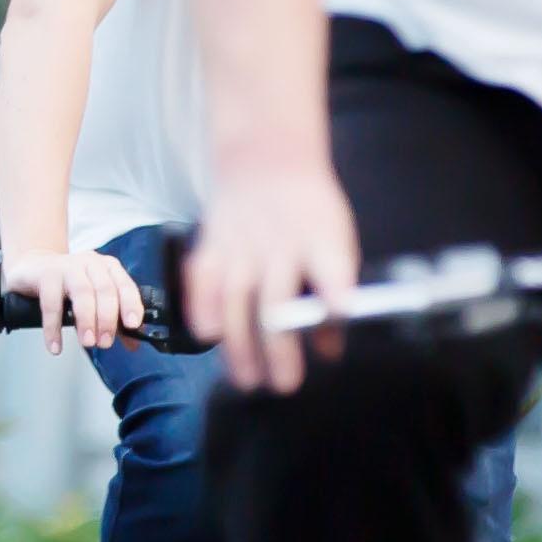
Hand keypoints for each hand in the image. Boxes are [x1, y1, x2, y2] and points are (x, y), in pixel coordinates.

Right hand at [15, 244, 146, 351]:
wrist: (33, 268)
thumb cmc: (68, 286)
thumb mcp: (95, 300)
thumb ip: (114, 321)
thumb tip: (133, 343)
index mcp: (108, 268)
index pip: (125, 285)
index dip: (131, 305)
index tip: (132, 325)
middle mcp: (90, 263)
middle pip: (105, 289)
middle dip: (107, 319)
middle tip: (105, 342)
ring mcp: (67, 266)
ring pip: (82, 292)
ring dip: (86, 320)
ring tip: (87, 342)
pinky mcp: (45, 274)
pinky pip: (51, 302)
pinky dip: (53, 327)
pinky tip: (56, 345)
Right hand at [181, 159, 359, 392]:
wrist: (266, 158)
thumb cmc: (308, 211)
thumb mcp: (336, 242)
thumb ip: (333, 293)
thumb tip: (329, 350)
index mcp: (321, 240)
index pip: (330, 268)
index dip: (334, 293)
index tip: (339, 315)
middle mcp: (280, 244)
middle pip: (276, 299)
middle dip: (279, 346)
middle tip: (283, 384)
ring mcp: (243, 244)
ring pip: (236, 298)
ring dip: (240, 343)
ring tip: (246, 379)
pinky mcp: (214, 243)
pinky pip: (202, 279)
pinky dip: (202, 307)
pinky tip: (208, 335)